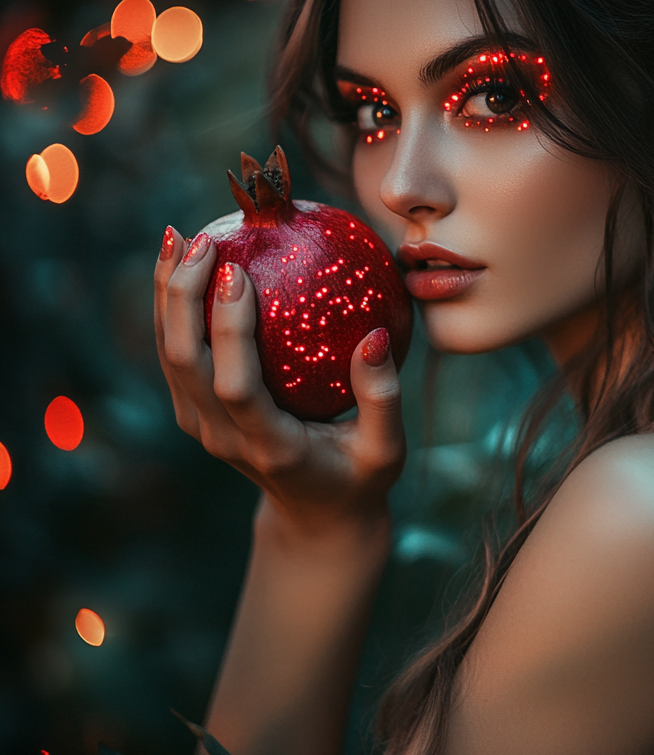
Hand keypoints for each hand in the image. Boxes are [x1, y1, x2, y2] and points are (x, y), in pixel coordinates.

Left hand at [153, 227, 404, 532]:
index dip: (228, 331)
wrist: (317, 516)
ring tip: (176, 237)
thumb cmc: (360, 478)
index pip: (235, 385)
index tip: (240, 271)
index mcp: (270, 446)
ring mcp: (203, 427)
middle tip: (204, 239)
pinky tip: (184, 265)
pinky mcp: (198, 413)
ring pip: (168, 355)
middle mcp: (223, 437)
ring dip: (166, 294)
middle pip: (183, 362)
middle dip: (181, 295)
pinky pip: (176, 355)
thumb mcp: (386, 450)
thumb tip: (374, 335)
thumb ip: (383, 397)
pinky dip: (173, 308)